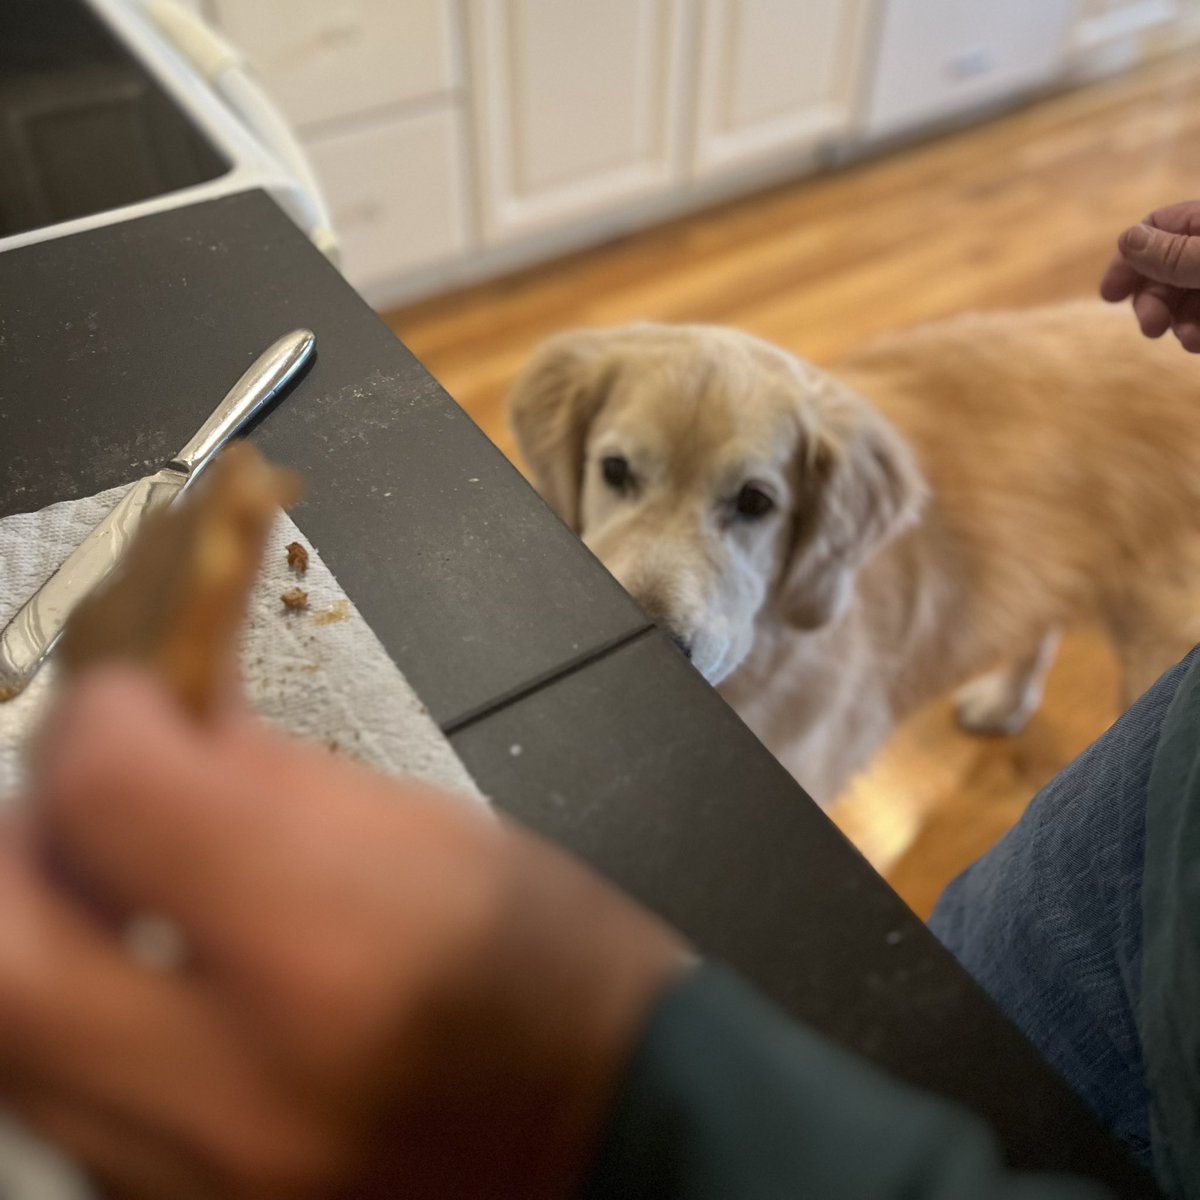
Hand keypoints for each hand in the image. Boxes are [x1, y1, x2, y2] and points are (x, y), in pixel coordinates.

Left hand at [0, 668, 686, 1198]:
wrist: (618, 1135)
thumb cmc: (557, 969)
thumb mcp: (439, 833)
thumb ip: (279, 779)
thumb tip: (175, 733)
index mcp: (332, 947)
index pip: (117, 797)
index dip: (104, 719)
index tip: (134, 700)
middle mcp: (244, 1091)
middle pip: (5, 952)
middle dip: (23, 842)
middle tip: (81, 798)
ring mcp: (206, 1185)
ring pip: (17, 1052)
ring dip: (42, 938)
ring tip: (119, 885)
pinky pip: (76, 1116)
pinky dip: (84, 1029)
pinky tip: (157, 986)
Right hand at [1100, 199, 1199, 350]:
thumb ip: (1171, 253)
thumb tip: (1126, 240)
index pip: (1156, 228)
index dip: (1128, 261)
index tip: (1109, 295)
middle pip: (1168, 268)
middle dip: (1154, 301)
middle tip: (1151, 328)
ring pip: (1187, 296)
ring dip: (1179, 322)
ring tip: (1191, 341)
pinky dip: (1199, 330)